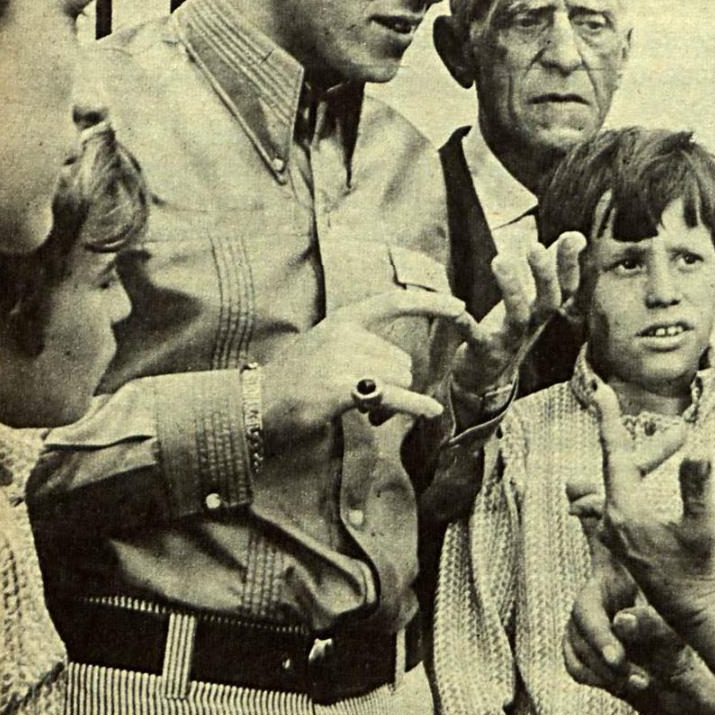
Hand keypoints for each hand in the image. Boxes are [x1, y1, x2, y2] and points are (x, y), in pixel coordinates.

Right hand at [261, 289, 470, 444]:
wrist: (255, 405)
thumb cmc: (294, 382)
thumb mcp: (326, 350)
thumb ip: (361, 348)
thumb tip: (402, 369)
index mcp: (343, 320)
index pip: (393, 303)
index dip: (430, 303)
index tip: (459, 306)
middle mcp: (346, 334)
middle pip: (401, 359)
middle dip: (393, 382)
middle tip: (363, 398)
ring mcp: (343, 359)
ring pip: (398, 380)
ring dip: (389, 400)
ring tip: (357, 407)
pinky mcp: (341, 388)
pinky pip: (392, 395)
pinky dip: (414, 405)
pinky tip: (431, 411)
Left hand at [450, 232, 585, 397]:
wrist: (487, 377)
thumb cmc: (511, 327)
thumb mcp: (533, 298)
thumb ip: (552, 266)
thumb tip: (577, 236)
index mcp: (543, 311)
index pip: (566, 288)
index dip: (570, 265)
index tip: (571, 238)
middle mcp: (532, 325)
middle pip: (549, 302)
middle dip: (544, 274)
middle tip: (534, 246)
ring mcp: (509, 341)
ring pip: (518, 317)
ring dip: (512, 289)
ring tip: (500, 260)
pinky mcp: (483, 352)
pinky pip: (475, 337)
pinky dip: (465, 323)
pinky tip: (457, 310)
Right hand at [563, 542, 714, 714]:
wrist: (671, 634)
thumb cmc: (671, 614)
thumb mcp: (670, 616)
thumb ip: (648, 618)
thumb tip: (620, 623)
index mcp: (603, 584)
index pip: (588, 610)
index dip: (600, 637)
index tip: (618, 660)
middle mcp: (584, 606)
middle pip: (581, 639)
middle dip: (608, 664)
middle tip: (641, 680)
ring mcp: (578, 629)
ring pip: (577, 658)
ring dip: (606, 676)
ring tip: (640, 683)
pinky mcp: (579, 651)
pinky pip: (577, 670)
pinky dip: (599, 681)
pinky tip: (625, 685)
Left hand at [588, 380, 714, 637]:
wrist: (700, 620)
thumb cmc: (704, 574)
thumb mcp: (704, 527)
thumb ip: (697, 486)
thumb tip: (700, 450)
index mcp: (625, 512)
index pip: (614, 455)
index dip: (609, 420)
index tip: (600, 391)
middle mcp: (613, 523)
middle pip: (622, 468)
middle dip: (648, 446)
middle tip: (681, 431)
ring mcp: (617, 538)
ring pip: (617, 487)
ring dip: (635, 465)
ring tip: (645, 443)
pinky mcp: (626, 548)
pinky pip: (617, 505)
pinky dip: (630, 485)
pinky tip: (632, 484)